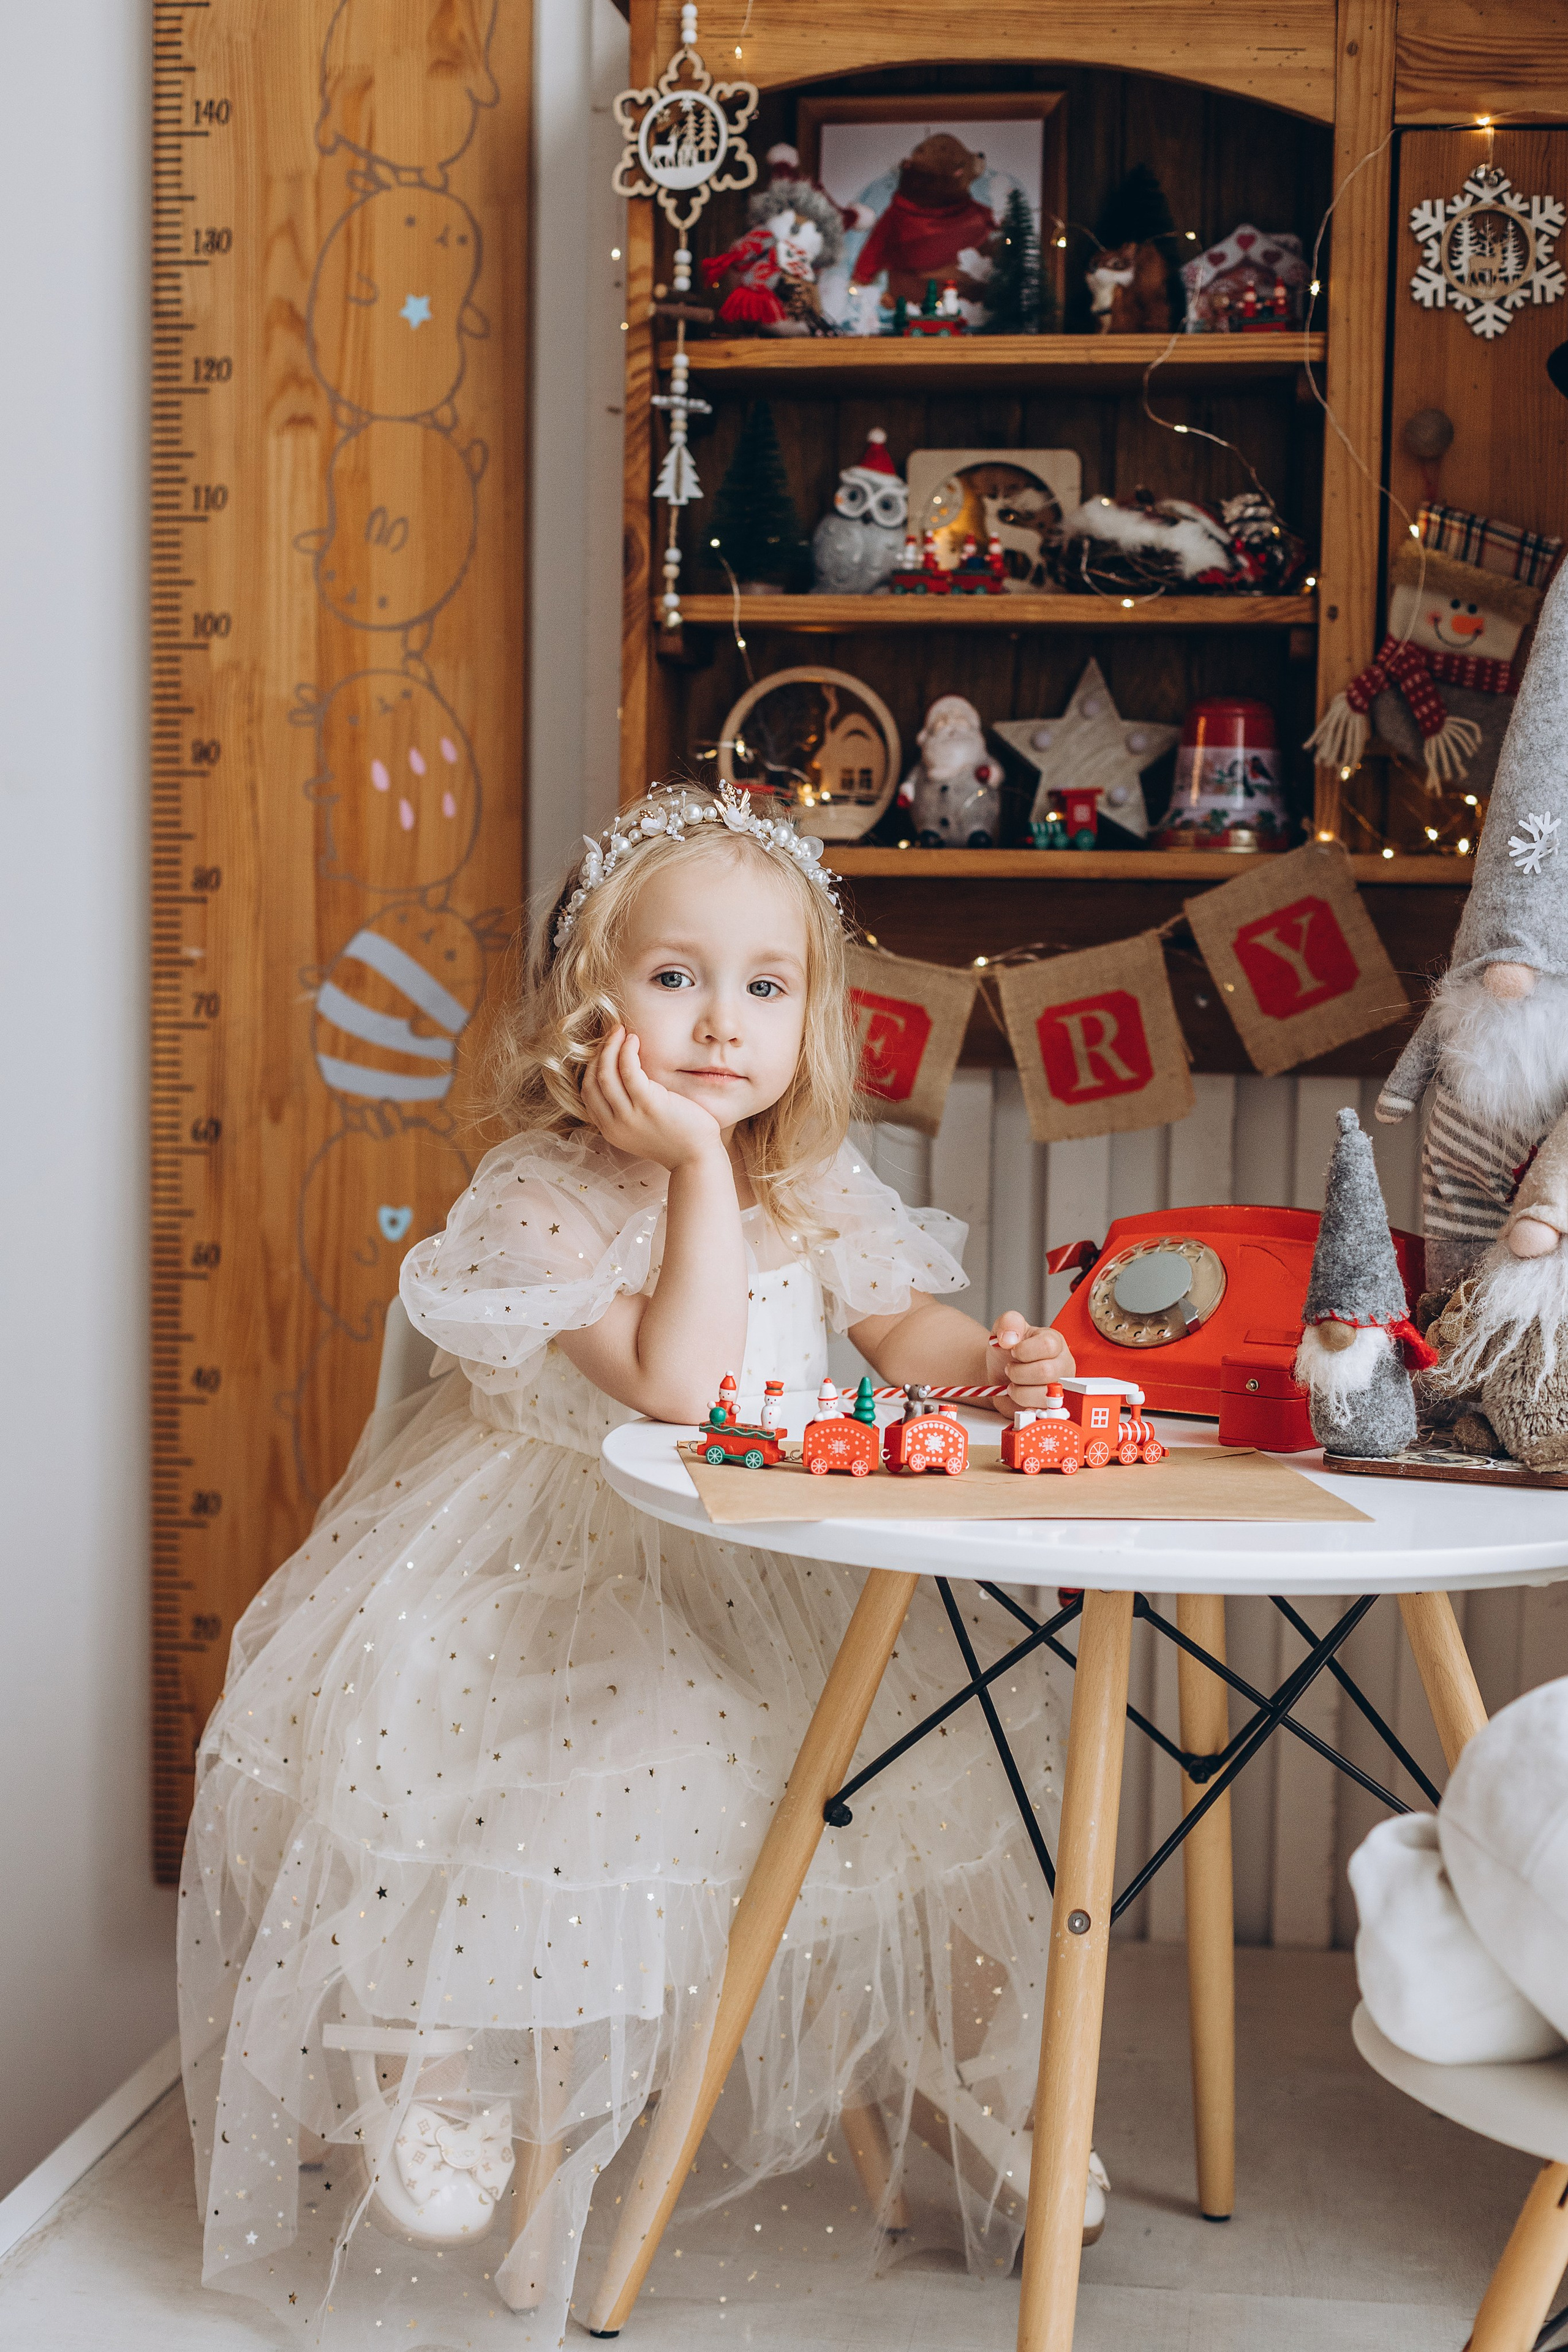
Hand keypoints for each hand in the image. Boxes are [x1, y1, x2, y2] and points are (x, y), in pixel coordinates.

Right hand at [580, 1027, 727, 1172]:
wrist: (697, 1158)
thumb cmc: (675, 1139)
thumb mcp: (641, 1128)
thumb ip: (626, 1110)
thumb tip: (621, 1077)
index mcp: (610, 1130)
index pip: (588, 1091)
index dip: (593, 1065)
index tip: (605, 1049)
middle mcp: (614, 1124)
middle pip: (593, 1080)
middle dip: (599, 1052)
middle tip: (612, 1033)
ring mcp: (629, 1116)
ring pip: (606, 1073)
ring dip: (610, 1047)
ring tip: (621, 1031)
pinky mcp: (649, 1105)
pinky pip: (629, 1071)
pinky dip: (626, 1051)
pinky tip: (633, 1040)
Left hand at [985, 1312, 1074, 1414]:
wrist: (999, 1374)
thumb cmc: (1007, 1351)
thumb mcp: (1004, 1329)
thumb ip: (1008, 1322)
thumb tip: (1010, 1337)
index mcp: (1054, 1342)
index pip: (1048, 1345)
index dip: (1024, 1350)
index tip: (1013, 1352)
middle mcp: (1062, 1365)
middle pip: (1046, 1371)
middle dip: (1018, 1372)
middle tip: (1010, 1369)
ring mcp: (1060, 1388)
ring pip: (1043, 1395)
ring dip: (1019, 1391)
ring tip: (1013, 1384)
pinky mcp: (1051, 1407)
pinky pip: (1040, 1411)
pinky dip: (1022, 1406)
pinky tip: (1018, 1397)